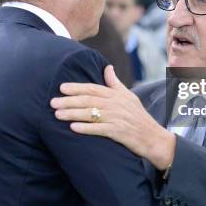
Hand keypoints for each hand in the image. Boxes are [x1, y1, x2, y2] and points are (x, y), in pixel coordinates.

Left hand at [51, 65, 175, 169]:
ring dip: (72, 114)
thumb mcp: (129, 96)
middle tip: (52, 102)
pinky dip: (85, 128)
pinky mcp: (117, 132)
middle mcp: (115, 104)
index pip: (93, 88)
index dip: (76, 87)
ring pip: (90, 113)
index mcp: (116, 95)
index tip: (61, 87)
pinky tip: (73, 128)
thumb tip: (107, 67)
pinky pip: (98, 129)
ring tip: (57, 114)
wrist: (153, 137)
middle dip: (69, 101)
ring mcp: (116, 118)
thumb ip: (115, 83)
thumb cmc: (138, 116)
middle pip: (88, 100)